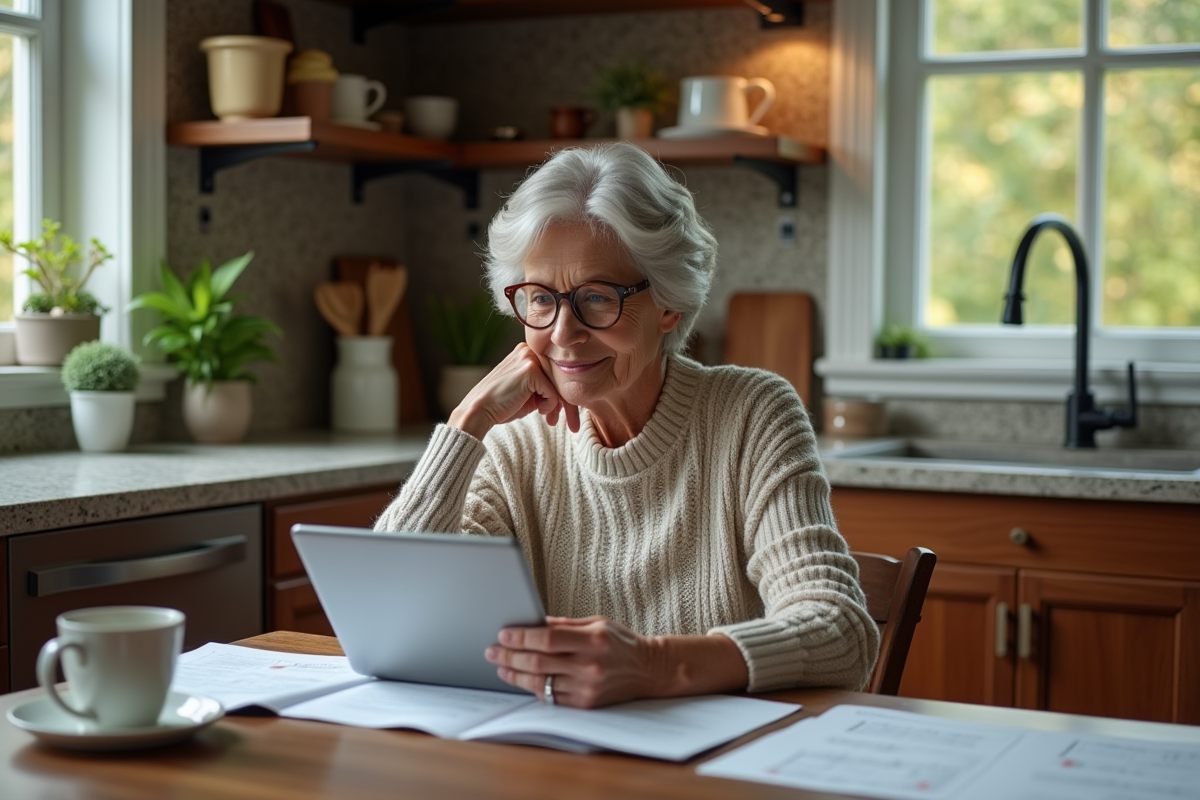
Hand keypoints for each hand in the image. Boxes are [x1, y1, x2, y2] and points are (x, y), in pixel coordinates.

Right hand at [447, 343, 579, 439]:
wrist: (479, 411)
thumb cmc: (502, 404)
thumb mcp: (528, 391)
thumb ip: (545, 385)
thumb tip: (569, 391)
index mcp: (526, 351)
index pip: (553, 370)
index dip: (559, 392)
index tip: (559, 412)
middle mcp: (528, 350)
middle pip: (559, 375)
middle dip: (565, 401)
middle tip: (563, 420)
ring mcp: (529, 358)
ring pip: (559, 384)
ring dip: (557, 405)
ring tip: (550, 418)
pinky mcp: (531, 371)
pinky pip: (553, 393)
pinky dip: (549, 406)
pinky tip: (538, 411)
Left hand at [484, 616, 662, 708]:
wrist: (648, 670)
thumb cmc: (620, 643)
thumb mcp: (596, 623)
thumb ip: (563, 626)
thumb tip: (532, 624)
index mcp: (592, 640)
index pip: (547, 639)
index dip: (521, 637)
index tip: (503, 634)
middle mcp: (590, 665)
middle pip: (538, 662)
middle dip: (510, 656)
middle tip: (492, 651)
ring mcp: (587, 687)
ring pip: (541, 683)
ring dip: (515, 675)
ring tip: (501, 666)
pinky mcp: (586, 704)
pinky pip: (552, 697)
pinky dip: (534, 688)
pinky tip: (522, 680)